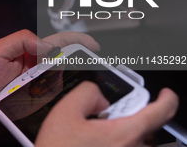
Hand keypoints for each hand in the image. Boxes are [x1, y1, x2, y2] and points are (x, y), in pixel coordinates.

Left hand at [0, 29, 99, 136]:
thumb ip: (23, 40)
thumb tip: (50, 46)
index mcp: (30, 55)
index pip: (58, 45)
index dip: (77, 42)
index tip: (93, 46)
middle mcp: (36, 74)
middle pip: (65, 68)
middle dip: (81, 68)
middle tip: (94, 72)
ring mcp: (36, 93)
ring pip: (62, 89)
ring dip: (73, 89)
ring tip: (84, 91)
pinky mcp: (33, 111)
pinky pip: (51, 109)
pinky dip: (61, 109)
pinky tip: (68, 110)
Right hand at [35, 81, 178, 146]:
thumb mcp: (65, 111)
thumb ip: (88, 92)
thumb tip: (100, 96)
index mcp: (123, 136)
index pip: (160, 113)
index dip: (167, 99)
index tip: (166, 94)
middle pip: (145, 128)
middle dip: (128, 116)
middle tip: (104, 117)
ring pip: (135, 141)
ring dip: (122, 132)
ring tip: (93, 135)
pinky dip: (116, 143)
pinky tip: (94, 144)